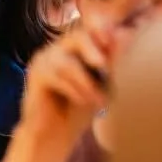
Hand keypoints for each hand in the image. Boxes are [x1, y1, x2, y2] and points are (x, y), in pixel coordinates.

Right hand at [20, 27, 111, 142]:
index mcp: (77, 47)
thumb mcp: (104, 83)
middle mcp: (59, 49)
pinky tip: (82, 101)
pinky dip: (73, 89)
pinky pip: (56, 76)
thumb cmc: (82, 108)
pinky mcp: (35, 75)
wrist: (56, 133)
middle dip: (93, 50)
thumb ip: (112, 60)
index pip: (91, 28)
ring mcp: (44, 60)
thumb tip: (126, 34)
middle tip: (104, 66)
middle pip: (77, 36)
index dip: (102, 29)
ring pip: (67, 62)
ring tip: (98, 101)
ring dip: (86, 83)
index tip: (116, 37)